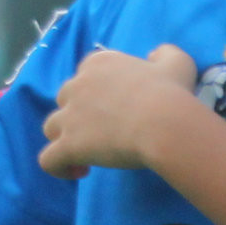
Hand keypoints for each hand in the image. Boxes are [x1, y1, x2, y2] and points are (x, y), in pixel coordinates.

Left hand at [40, 44, 198, 178]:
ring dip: (65, 138)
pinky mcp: (68, 145)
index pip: (85, 74)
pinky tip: (79, 171)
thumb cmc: (170, 92)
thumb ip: (164, 53)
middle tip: (103, 131)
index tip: (114, 108)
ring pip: (52, 127)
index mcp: (99, 64)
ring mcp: (70, 116)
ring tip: (86, 154)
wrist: (163, 122)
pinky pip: (48, 159)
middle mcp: (78, 85)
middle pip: (65, 99)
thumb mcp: (177, 63)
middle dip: (78, 114)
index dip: (95, 92)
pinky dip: (59, 167)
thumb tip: (153, 54)